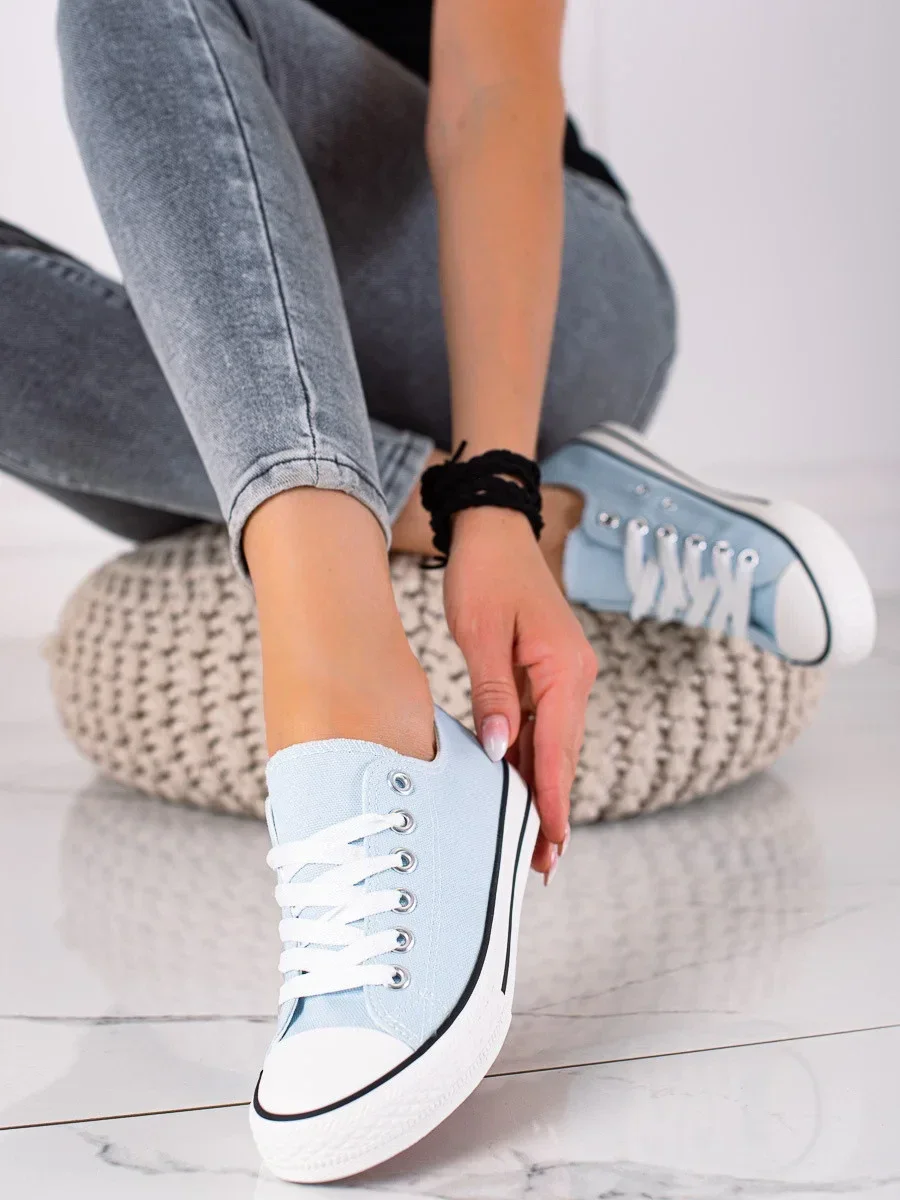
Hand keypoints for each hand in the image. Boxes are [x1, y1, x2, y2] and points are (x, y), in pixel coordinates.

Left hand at [443, 507, 596, 879]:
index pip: (556, 747)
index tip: (550, 843)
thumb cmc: (484, 573)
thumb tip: (497, 751)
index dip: (549, 799)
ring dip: (542, 787)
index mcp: (563, 667)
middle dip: (551, 807)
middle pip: (563, 753)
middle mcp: (573, 675)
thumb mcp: (481, 632)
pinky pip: (544, 725)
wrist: (494, 530)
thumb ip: (493, 694)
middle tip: (542, 863)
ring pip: (555, 743)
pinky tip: (518, 787)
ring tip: (533, 841)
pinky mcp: (549, 671)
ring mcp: (564, 674)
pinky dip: (532, 758)